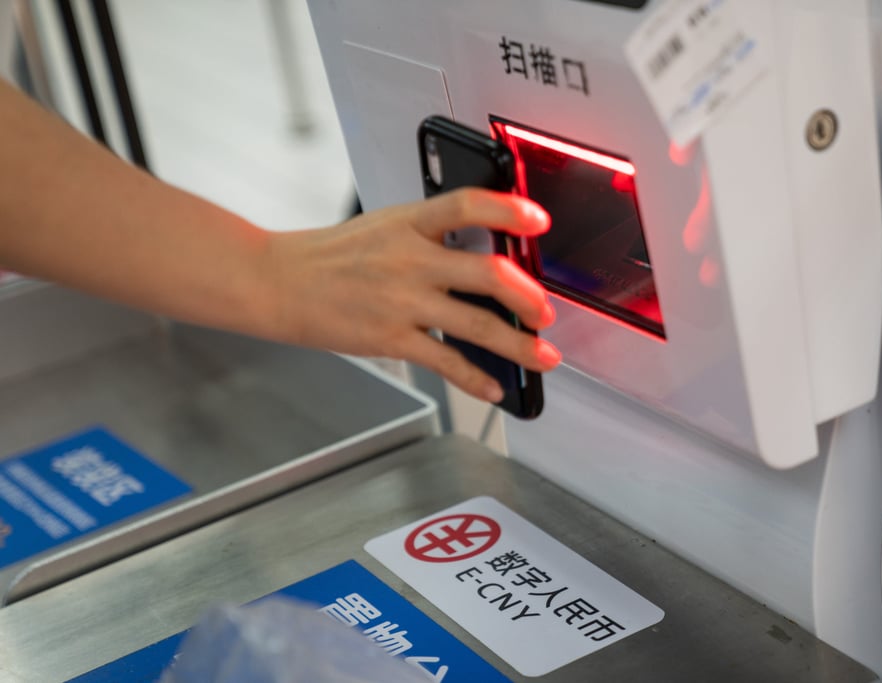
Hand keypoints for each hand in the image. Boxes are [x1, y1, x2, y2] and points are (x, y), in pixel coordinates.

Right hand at [268, 188, 560, 401]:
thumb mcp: (383, 226)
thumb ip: (430, 234)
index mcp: (409, 223)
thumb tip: (481, 255)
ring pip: (476, 324)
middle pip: (487, 273)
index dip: (508, 208)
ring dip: (518, 344)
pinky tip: (494, 388)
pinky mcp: (391, 338)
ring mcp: (402, 301)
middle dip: (529, 297)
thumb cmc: (331, 256)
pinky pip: (445, 361)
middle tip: (546, 313)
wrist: (278, 282)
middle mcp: (410, 260)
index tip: (539, 219)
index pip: (466, 205)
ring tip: (543, 356)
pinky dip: (475, 379)